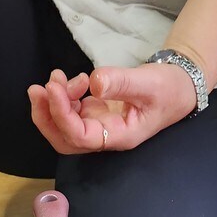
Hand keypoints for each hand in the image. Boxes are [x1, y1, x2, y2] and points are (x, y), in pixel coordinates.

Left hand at [28, 63, 197, 154]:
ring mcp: (98, 126)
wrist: (178, 87)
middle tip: (38, 89)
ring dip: (53, 103)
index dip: (62, 115)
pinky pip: (71, 111)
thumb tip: (95, 82)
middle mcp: (104, 136)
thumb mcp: (149, 83)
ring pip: (63, 127)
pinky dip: (64, 95)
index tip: (53, 88)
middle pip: (64, 140)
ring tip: (59, 76)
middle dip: (46, 117)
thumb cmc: (168, 89)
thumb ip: (122, 82)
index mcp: (118, 136)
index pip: (80, 136)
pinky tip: (75, 80)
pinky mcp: (95, 113)